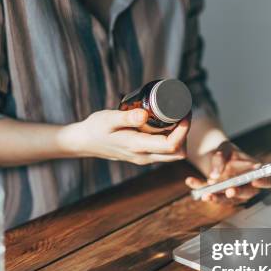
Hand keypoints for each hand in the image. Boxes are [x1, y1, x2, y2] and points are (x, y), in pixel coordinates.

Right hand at [66, 109, 188, 164]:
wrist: (85, 142)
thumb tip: (144, 114)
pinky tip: (165, 123)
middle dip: (185, 134)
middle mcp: (145, 157)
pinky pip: (164, 151)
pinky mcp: (143, 156)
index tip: (184, 112)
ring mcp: (145, 158)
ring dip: (179, 137)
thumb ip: (126, 118)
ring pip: (173, 154)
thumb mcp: (108, 119)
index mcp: (139, 147)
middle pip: (178, 153)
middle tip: (181, 112)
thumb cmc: (96, 128)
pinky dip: (171, 139)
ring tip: (175, 116)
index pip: (172, 145)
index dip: (184, 130)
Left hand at [185, 141, 270, 202]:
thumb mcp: (225, 148)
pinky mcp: (219, 195)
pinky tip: (190, 180)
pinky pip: (210, 194)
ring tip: (206, 194)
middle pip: (247, 194)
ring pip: (227, 200)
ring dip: (217, 198)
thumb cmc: (229, 153)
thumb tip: (215, 173)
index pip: (268, 180)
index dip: (264, 182)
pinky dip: (199, 188)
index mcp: (256, 173)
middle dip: (238, 193)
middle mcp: (246, 186)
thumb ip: (221, 157)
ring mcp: (233, 193)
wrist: (217, 157)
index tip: (256, 180)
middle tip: (230, 191)